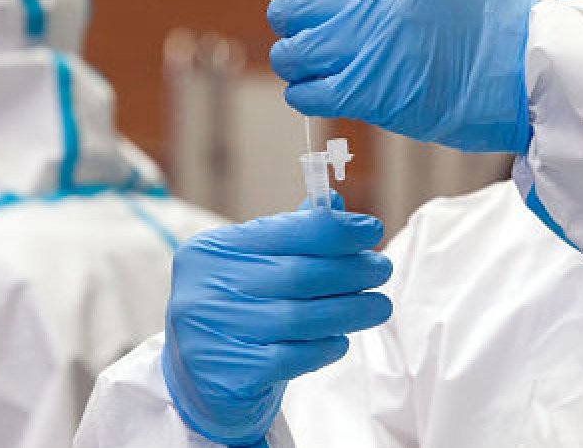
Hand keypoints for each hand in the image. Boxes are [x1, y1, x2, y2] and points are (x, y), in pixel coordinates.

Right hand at [161, 195, 392, 445]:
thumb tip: (332, 201)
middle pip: (297, 274)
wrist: (200, 381)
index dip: (335, 230)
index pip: (283, 231)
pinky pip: (290, 358)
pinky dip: (323, 348)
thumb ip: (289, 237)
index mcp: (212, 250)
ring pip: (298, 318)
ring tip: (378, 307)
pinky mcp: (226, 375)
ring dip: (349, 311)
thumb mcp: (255, 268)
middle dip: (350, 271)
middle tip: (383, 270)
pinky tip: (340, 341)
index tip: (372, 231)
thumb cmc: (237, 313)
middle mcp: (204, 288)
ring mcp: (211, 334)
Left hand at [269, 0, 534, 153]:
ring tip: (322, 71)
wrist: (527, 72)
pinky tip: (326, 94)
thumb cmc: (490, 27)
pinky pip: (304, 93)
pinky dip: (306, 95)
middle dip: (296, 28)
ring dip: (299, 64)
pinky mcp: (365, 91)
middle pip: (289, 9)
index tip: (303, 1)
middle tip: (316, 43)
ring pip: (290, 52)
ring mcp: (364, 43)